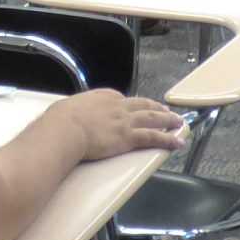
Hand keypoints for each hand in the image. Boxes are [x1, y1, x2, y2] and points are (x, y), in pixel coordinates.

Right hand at [61, 90, 187, 161]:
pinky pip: (154, 137)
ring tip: (178, 123)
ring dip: (168, 121)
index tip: (138, 108)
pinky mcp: (129, 137)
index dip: (134, 105)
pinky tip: (177, 142)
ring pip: (153, 119)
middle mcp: (118, 106)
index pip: (123, 99)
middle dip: (157, 108)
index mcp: (103, 97)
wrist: (65, 128)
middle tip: (166, 111)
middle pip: (143, 105)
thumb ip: (75, 111)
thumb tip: (69, 115)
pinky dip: (168, 139)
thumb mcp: (68, 108)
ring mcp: (125, 121)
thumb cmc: (60, 120)